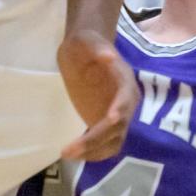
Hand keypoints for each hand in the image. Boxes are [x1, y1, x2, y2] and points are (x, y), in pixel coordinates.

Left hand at [58, 31, 140, 161]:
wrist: (82, 52)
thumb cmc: (85, 44)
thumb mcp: (87, 41)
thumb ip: (98, 48)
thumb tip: (108, 56)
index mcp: (124, 81)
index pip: (126, 99)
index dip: (120, 110)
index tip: (110, 118)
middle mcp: (125, 102)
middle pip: (118, 127)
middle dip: (97, 139)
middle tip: (69, 149)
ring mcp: (115, 116)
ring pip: (113, 142)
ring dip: (94, 152)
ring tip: (68, 154)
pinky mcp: (103, 124)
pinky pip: (104, 145)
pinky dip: (92, 153)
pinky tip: (73, 154)